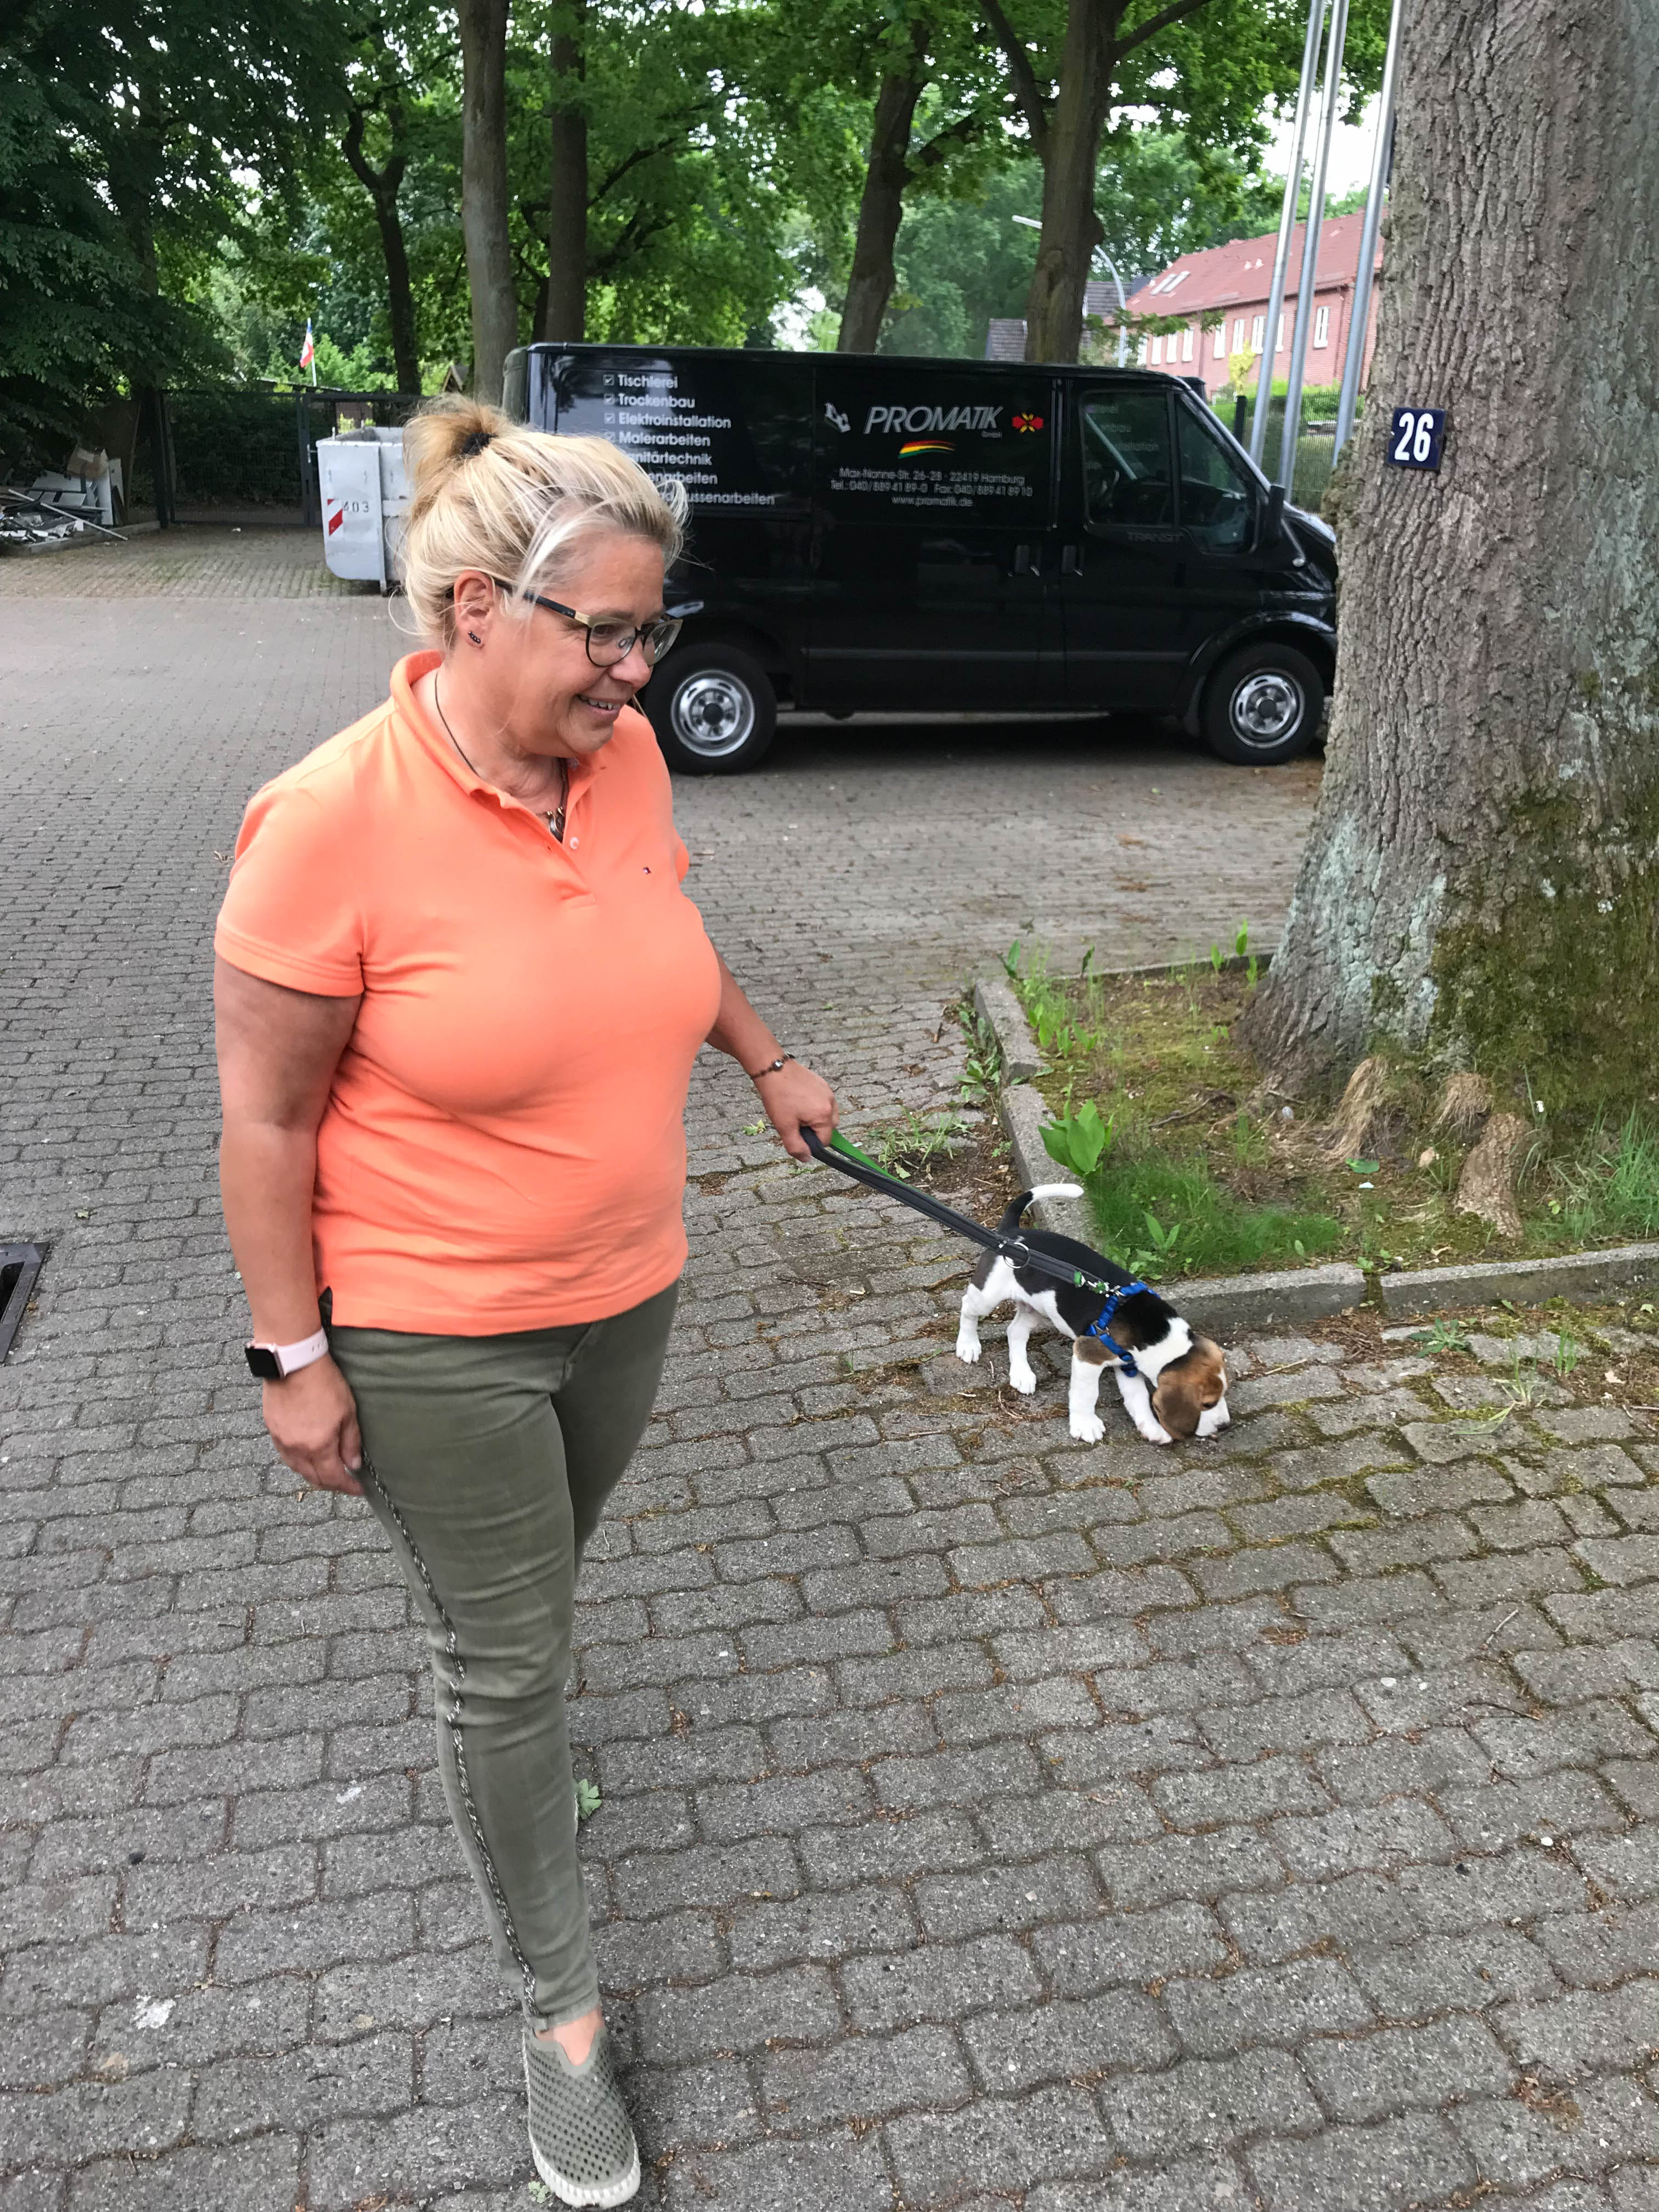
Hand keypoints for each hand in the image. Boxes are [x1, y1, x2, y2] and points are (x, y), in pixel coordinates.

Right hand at [262, 1356, 364, 1493]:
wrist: (294, 1363)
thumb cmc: (324, 1383)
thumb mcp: (348, 1412)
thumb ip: (350, 1442)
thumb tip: (353, 1464)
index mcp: (317, 1446)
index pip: (333, 1478)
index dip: (347, 1487)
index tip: (357, 1490)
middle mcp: (296, 1449)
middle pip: (313, 1478)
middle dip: (330, 1484)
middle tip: (344, 1482)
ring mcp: (281, 1440)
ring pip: (297, 1469)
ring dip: (313, 1474)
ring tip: (326, 1471)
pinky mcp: (272, 1429)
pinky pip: (286, 1455)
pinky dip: (298, 1461)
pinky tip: (307, 1456)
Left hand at [754, 1059, 836, 1160]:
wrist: (773, 1069)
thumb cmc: (778, 1097)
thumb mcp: (784, 1126)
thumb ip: (796, 1146)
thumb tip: (806, 1158)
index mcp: (824, 1116)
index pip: (825, 1141)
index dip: (810, 1142)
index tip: (796, 1133)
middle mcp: (831, 1103)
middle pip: (829, 1128)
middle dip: (815, 1130)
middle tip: (795, 1122)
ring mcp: (828, 1092)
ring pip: (827, 1114)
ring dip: (815, 1118)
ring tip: (796, 1111)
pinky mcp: (822, 1084)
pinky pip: (824, 1102)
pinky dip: (814, 1106)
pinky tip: (798, 1100)